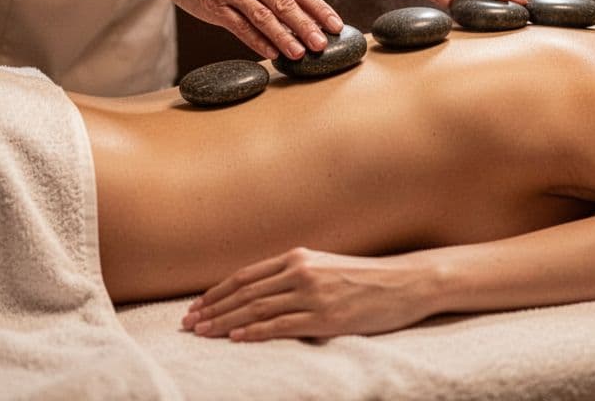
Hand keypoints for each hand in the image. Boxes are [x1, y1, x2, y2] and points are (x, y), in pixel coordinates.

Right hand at [162, 0, 341, 59]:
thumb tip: (303, 11)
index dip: (320, 8)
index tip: (336, 25)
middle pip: (285, 3)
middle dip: (307, 25)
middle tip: (323, 44)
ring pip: (264, 16)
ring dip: (285, 36)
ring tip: (300, 53)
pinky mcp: (214, 6)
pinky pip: (240, 26)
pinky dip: (257, 41)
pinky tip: (271, 53)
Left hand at [181, 247, 433, 341]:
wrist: (406, 283)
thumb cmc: (367, 277)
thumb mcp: (327, 266)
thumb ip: (296, 273)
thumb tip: (264, 291)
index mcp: (299, 256)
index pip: (246, 275)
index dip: (218, 292)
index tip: (197, 306)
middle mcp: (301, 271)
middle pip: (245, 293)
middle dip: (213, 309)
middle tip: (188, 324)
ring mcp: (313, 294)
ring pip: (257, 309)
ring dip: (225, 322)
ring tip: (203, 333)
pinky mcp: (326, 317)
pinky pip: (282, 326)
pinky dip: (256, 332)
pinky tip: (236, 338)